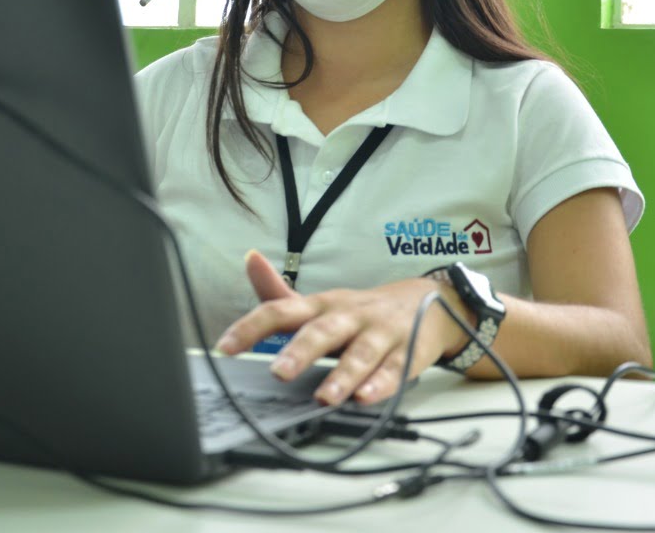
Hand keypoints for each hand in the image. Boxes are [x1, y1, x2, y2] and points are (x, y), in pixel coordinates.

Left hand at [214, 250, 472, 405]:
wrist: (429, 301)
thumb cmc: (362, 310)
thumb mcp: (321, 301)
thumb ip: (281, 293)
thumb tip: (249, 258)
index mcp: (323, 305)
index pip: (281, 310)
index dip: (251, 327)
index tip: (225, 347)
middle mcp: (350, 316)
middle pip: (323, 331)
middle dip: (301, 351)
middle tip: (279, 372)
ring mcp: (380, 334)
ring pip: (360, 354)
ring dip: (342, 375)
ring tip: (324, 396)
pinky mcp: (407, 353)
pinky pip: (394, 370)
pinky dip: (381, 385)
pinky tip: (366, 397)